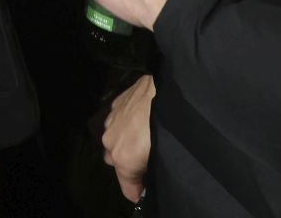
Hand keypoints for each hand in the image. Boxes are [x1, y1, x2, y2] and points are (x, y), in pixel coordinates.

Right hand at [102, 74, 154, 202]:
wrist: (165, 90)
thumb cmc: (168, 128)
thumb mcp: (164, 158)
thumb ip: (151, 172)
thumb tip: (147, 181)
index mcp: (122, 158)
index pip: (128, 187)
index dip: (138, 191)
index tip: (147, 191)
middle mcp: (111, 141)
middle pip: (116, 162)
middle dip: (129, 164)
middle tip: (148, 160)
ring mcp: (111, 120)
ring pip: (115, 139)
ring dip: (126, 141)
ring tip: (146, 136)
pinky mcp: (116, 103)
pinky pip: (117, 121)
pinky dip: (127, 124)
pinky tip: (142, 119)